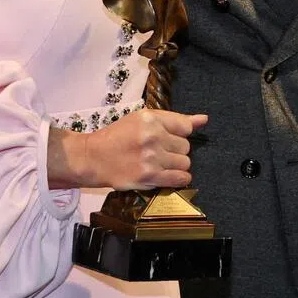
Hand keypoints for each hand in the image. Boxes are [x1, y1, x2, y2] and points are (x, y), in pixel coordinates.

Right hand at [48, 108, 207, 190]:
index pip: (185, 126)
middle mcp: (152, 136)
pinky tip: (167, 175)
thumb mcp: (142, 119)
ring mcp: (152, 157)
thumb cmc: (118, 137)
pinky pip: (180, 178)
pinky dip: (179, 178)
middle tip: (159, 152)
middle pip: (186, 146)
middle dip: (176, 150)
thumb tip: (204, 119)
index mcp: (150, 119)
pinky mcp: (150, 176)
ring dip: (176, 165)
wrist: (93, 158)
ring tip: (160, 164)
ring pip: (185, 162)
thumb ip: (175, 119)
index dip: (178, 134)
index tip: (167, 138)